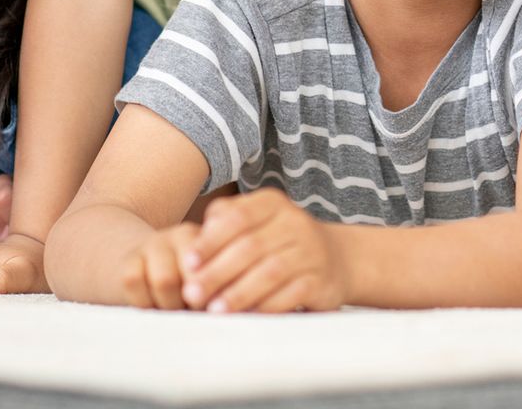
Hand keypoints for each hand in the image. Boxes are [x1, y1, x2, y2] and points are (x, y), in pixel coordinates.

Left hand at [176, 188, 347, 313]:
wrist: (334, 258)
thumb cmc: (277, 242)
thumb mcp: (253, 223)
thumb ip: (222, 226)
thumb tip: (190, 247)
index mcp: (272, 203)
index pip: (238, 217)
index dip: (211, 240)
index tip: (188, 263)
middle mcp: (294, 222)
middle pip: (251, 247)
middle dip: (218, 273)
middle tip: (193, 295)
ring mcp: (311, 250)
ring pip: (271, 272)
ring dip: (240, 293)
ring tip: (215, 311)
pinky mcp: (322, 279)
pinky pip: (292, 293)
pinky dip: (267, 306)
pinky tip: (247, 317)